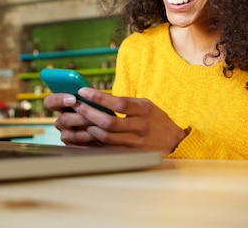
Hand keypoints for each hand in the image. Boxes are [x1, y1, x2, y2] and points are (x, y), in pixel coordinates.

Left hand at [44, 89, 186, 152]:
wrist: (172, 141)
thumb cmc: (155, 119)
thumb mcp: (145, 105)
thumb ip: (126, 103)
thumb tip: (98, 98)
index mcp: (144, 111)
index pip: (119, 103)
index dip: (99, 97)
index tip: (83, 91)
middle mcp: (140, 127)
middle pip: (109, 122)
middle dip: (88, 113)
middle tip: (75, 105)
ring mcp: (135, 143)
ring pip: (106, 137)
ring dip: (88, 128)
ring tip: (76, 119)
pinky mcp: (129, 154)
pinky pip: (106, 149)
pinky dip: (92, 142)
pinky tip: (82, 135)